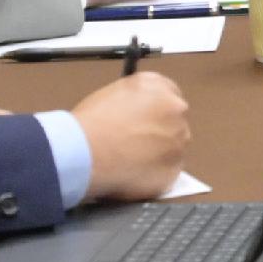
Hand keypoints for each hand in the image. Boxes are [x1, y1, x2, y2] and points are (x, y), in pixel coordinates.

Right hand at [68, 71, 192, 202]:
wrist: (84, 152)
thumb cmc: (89, 124)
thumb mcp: (110, 95)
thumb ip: (133, 101)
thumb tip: (135, 114)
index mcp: (158, 86)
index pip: (168, 94)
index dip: (154, 110)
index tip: (146, 120)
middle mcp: (176, 109)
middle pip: (174, 121)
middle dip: (159, 132)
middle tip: (136, 143)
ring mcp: (178, 140)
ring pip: (172, 148)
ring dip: (158, 154)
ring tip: (128, 161)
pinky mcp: (174, 168)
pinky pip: (167, 172)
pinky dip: (153, 175)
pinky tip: (131, 174)